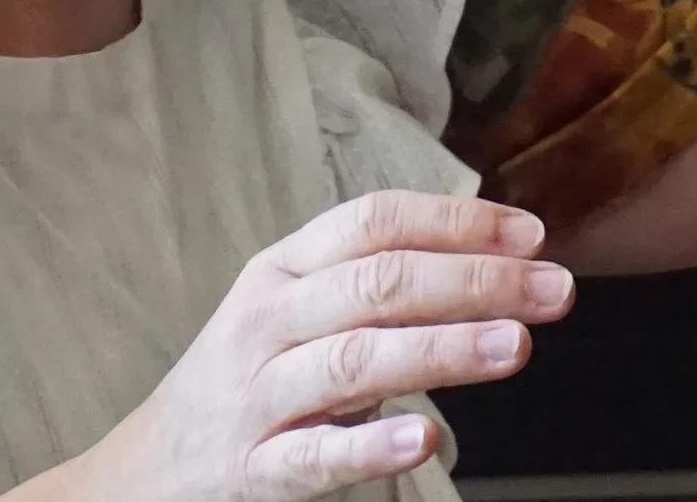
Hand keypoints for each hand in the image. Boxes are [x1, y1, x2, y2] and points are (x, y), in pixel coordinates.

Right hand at [61, 190, 574, 501]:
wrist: (142, 474)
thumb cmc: (245, 382)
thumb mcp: (292, 314)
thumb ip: (372, 286)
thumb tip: (490, 263)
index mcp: (282, 270)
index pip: (374, 223)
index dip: (456, 221)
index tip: (531, 234)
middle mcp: (268, 321)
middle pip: (378, 284)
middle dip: (474, 281)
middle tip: (554, 290)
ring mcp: (258, 396)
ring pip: (355, 360)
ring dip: (441, 349)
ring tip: (514, 345)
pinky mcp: (253, 468)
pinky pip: (315, 457)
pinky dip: (371, 447)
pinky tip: (425, 441)